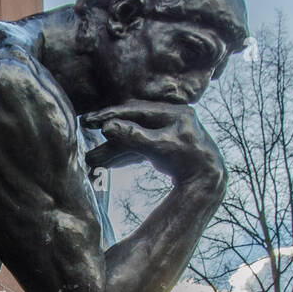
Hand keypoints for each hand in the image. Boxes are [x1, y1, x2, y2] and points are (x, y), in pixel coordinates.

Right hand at [81, 101, 225, 187]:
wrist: (207, 181)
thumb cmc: (186, 161)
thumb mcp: (159, 147)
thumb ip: (134, 136)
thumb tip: (107, 127)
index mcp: (173, 112)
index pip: (135, 110)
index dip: (111, 114)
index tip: (90, 119)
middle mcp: (171, 118)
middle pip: (132, 122)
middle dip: (109, 130)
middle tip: (86, 128)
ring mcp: (168, 133)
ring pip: (135, 137)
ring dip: (114, 148)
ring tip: (93, 160)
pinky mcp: (166, 146)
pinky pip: (141, 148)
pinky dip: (126, 155)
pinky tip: (109, 163)